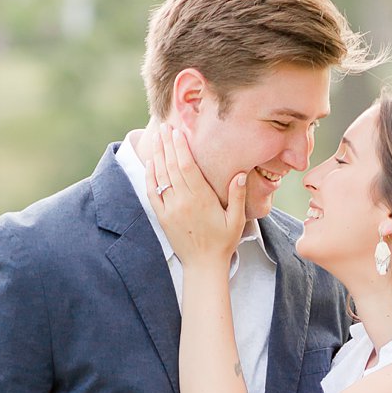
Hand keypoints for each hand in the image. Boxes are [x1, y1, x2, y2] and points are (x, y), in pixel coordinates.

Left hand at [145, 122, 246, 268]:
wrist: (203, 266)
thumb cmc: (223, 242)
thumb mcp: (237, 220)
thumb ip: (237, 196)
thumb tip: (240, 174)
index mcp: (201, 199)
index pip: (187, 167)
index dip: (181, 147)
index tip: (177, 132)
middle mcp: (183, 201)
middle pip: (172, 166)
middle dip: (168, 145)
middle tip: (165, 126)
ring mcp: (171, 209)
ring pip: (161, 176)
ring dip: (158, 155)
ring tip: (157, 138)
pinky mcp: (163, 217)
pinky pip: (153, 192)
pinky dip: (150, 176)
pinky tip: (151, 162)